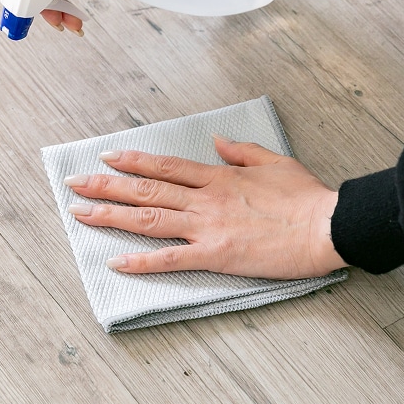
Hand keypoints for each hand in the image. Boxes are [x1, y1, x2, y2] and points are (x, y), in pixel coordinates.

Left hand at [64, 136, 345, 278]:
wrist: (329, 226)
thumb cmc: (305, 197)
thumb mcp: (272, 161)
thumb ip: (239, 150)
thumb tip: (216, 141)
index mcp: (217, 176)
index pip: (163, 166)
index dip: (131, 161)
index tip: (106, 157)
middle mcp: (204, 198)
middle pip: (145, 189)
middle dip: (105, 185)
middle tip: (74, 183)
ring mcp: (207, 226)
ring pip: (148, 218)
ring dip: (110, 215)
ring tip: (80, 213)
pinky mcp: (215, 254)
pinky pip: (170, 258)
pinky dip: (141, 261)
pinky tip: (116, 262)